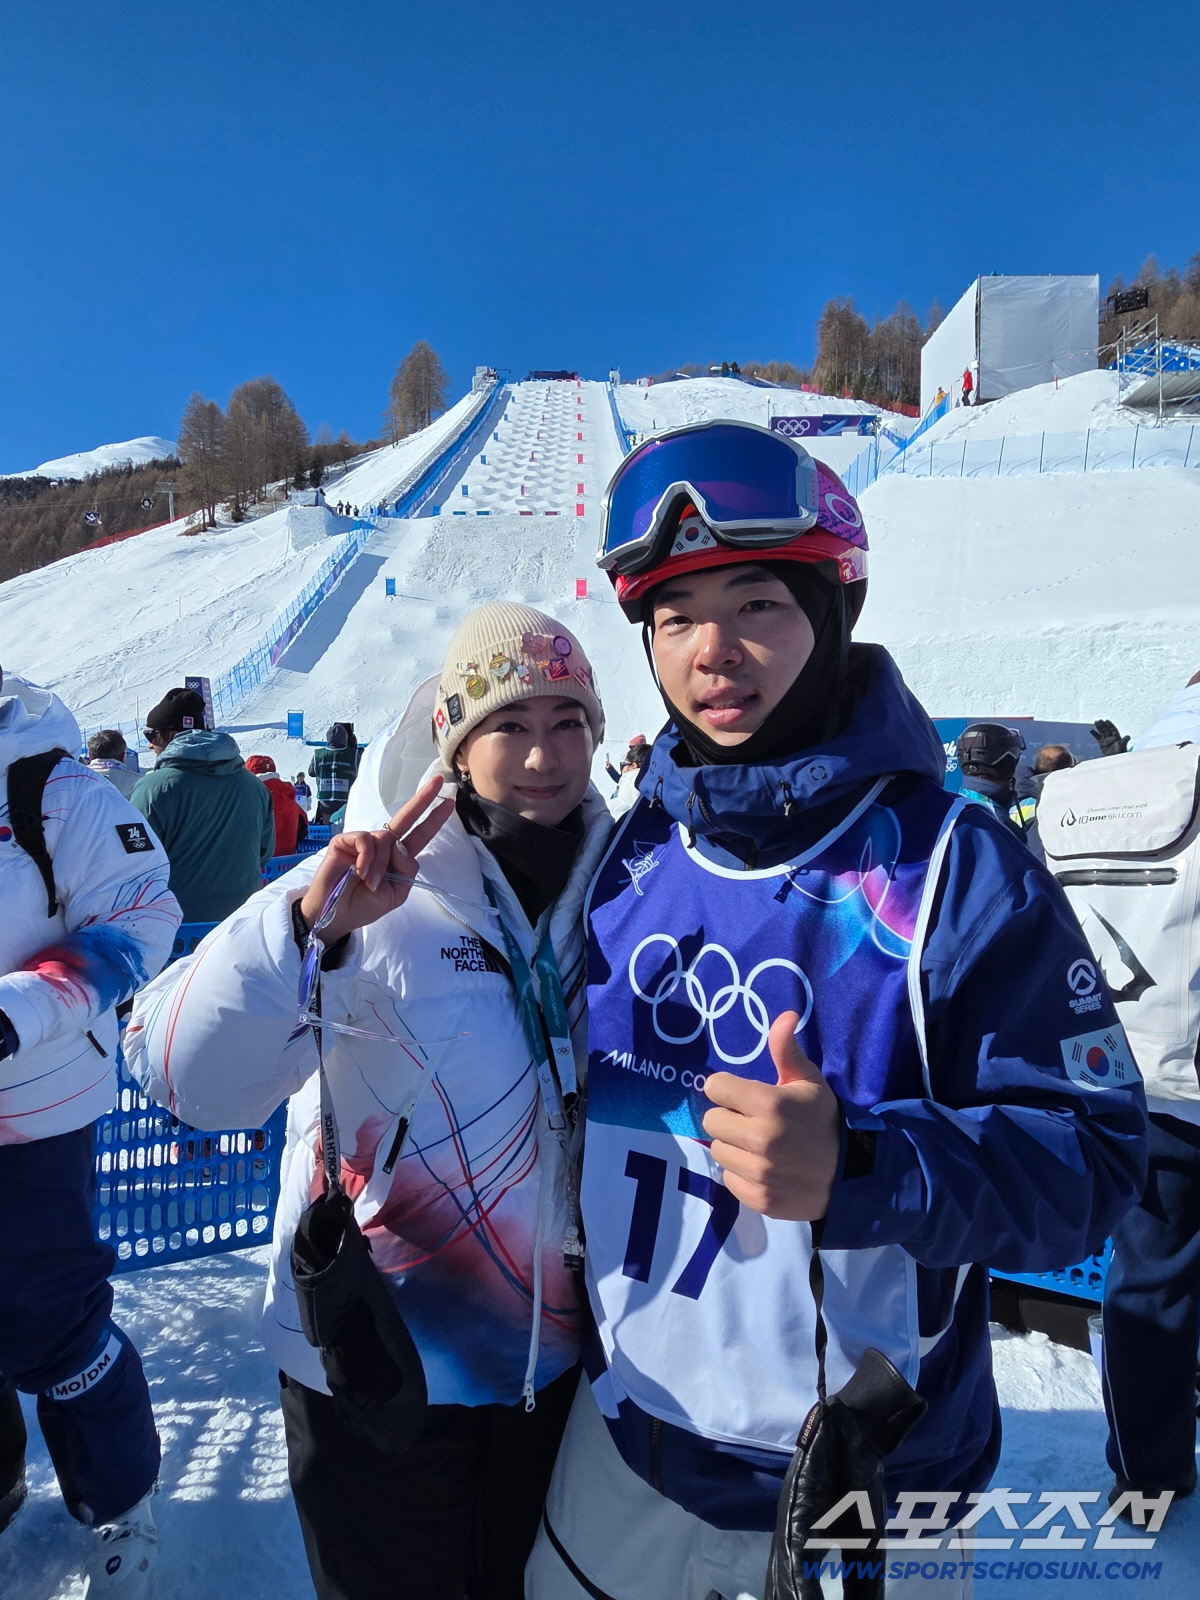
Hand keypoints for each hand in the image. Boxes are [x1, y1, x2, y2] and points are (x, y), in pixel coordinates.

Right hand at [298, 776, 454, 943]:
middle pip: (406, 818)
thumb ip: (407, 870)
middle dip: (422, 799)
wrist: (336, 916)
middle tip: (437, 781)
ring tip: (369, 882)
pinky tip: (359, 870)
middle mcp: (383, 845)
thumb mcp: (396, 893)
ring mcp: (363, 841)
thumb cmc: (365, 905)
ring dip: (381, 863)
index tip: (450, 802)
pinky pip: (365, 839)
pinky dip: (366, 856)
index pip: (419, 835)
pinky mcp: (345, 841)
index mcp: (398, 858)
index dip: (433, 820)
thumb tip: (401, 844)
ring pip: (385, 839)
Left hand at [701, 1011, 840, 1221]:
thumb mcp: (808, 1081)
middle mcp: (760, 1139)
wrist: (851, 1173)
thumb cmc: (823, 1119)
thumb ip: (786, 1050)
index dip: (728, 1090)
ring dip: (734, 1147)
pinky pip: (729, 1178)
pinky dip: (742, 1174)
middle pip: (711, 1121)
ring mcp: (759, 1172)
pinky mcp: (759, 1199)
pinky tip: (764, 1169)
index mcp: (769, 1104)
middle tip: (753, 1122)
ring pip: (718, 1151)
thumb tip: (785, 1015)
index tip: (742, 1096)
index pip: (715, 1087)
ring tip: (759, 1146)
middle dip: (729, 1119)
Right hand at [1091, 719, 1128, 757]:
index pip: (1113, 729)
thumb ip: (1125, 740)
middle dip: (1103, 725)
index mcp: (1116, 736)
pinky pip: (1098, 737)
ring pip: (1102, 732)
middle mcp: (1111, 737)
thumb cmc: (1120, 751)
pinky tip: (1091, 730)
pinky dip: (1095, 734)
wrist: (1116, 758)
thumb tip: (1128, 736)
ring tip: (1095, 722)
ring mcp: (1106, 739)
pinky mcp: (1102, 743)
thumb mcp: (1123, 745)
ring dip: (1099, 727)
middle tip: (1099, 720)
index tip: (1106, 720)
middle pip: (1106, 729)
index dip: (1110, 725)